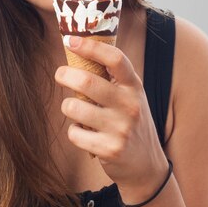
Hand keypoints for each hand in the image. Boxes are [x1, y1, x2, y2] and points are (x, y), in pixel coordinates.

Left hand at [55, 35, 168, 200]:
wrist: (147, 166)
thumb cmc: (129, 121)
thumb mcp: (129, 96)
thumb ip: (111, 78)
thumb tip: (77, 48)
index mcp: (134, 86)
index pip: (115, 58)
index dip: (90, 46)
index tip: (70, 40)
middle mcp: (130, 105)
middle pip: (87, 81)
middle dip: (65, 74)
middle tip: (60, 74)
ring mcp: (121, 129)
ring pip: (74, 107)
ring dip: (67, 106)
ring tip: (75, 109)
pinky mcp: (109, 150)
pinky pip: (74, 133)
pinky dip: (74, 132)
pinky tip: (84, 133)